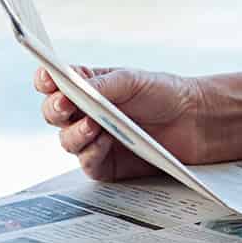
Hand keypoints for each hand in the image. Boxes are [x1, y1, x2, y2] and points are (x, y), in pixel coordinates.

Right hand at [33, 65, 210, 181]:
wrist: (195, 119)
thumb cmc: (164, 93)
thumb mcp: (132, 80)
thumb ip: (101, 85)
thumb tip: (71, 86)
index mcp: (88, 88)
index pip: (56, 84)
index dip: (46, 80)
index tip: (47, 78)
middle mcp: (85, 114)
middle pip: (53, 114)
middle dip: (55, 108)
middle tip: (65, 104)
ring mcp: (93, 140)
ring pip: (67, 140)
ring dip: (75, 133)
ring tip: (92, 125)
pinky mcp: (105, 164)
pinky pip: (87, 162)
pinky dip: (91, 152)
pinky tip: (103, 142)